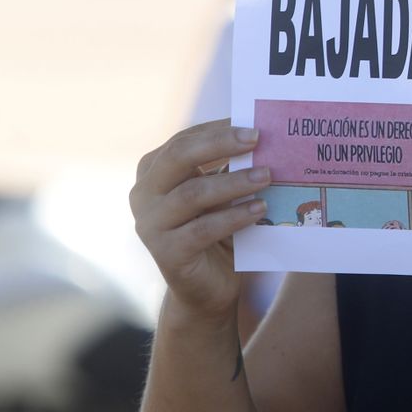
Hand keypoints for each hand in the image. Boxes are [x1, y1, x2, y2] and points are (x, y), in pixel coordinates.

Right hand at [130, 119, 272, 322]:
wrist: (207, 287)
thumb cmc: (217, 229)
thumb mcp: (220, 193)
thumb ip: (228, 167)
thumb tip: (263, 137)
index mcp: (153, 172)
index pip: (183, 140)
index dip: (217, 129)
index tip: (253, 124)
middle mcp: (143, 194)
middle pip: (179, 157)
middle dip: (220, 143)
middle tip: (257, 138)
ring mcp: (150, 224)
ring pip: (193, 194)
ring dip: (234, 182)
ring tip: (267, 175)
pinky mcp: (165, 253)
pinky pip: (202, 229)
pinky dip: (234, 217)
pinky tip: (260, 209)